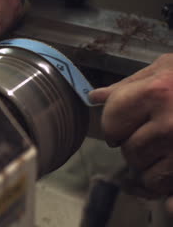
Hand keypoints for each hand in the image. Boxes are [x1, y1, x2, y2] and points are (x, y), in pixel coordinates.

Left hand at [89, 54, 172, 210]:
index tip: (123, 124)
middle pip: (129, 151)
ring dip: (150, 166)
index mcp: (156, 93)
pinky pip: (167, 189)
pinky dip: (165, 184)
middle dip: (134, 146)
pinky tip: (169, 167)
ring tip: (164, 148)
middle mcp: (171, 124)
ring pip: (147, 174)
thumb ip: (127, 86)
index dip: (114, 126)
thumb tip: (94, 97)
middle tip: (150, 135)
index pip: (111, 124)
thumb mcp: (164, 69)